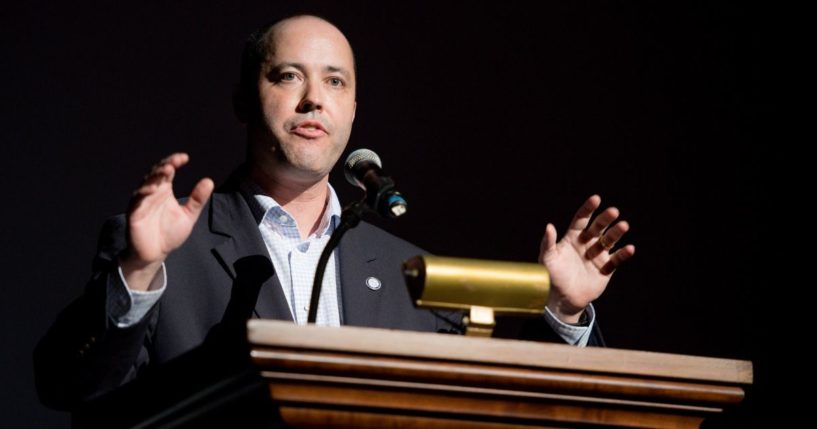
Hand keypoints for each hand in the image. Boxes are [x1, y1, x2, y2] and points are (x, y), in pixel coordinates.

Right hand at [120, 153, 213, 290]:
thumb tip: (209, 181)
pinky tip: (153, 189)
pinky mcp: (134, 213)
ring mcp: (142, 201)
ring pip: (145, 184)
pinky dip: (144, 193)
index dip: (174, 161)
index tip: (185, 157)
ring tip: (166, 171)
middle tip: (174, 162)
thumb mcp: (188, 216)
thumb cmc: (170, 233)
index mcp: (164, 190)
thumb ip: (197, 200)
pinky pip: (137, 200)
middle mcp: (152, 192)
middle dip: (164, 166)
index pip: (168, 170)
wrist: (156, 253)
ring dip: (155, 177)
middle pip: (155, 173)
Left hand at [539, 195, 634, 322]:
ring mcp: (597, 256)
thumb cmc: (550, 277)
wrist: (561, 300)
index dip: (588, 209)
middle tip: (613, 211)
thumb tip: (549, 226)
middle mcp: (586, 244)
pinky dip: (623, 254)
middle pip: (597, 228)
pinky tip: (630, 248)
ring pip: (609, 241)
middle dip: (605, 219)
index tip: (596, 198)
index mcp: (572, 238)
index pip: (581, 220)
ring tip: (624, 225)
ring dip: (616, 233)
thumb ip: (548, 243)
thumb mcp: (547, 259)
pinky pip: (616, 260)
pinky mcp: (605, 269)